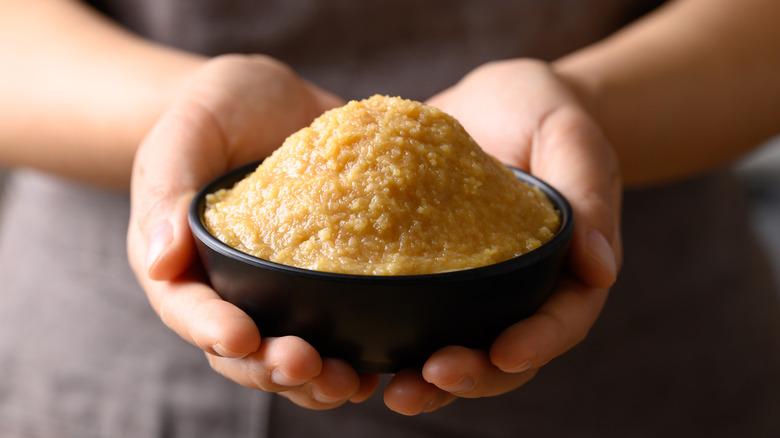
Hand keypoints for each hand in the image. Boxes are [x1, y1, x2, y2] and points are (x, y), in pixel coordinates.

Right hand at [127, 54, 379, 408]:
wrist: (277, 102)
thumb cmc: (220, 108)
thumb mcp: (189, 130)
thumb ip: (167, 187)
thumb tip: (158, 261)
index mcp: (184, 263)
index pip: (188, 309)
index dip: (211, 330)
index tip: (242, 337)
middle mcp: (231, 289)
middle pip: (243, 350)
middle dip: (273, 367)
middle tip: (308, 366)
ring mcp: (281, 290)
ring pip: (291, 352)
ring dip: (319, 378)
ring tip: (351, 382)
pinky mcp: (326, 280)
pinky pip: (338, 326)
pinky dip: (356, 350)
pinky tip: (382, 362)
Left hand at [383, 59, 622, 414]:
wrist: (488, 100)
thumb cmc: (540, 110)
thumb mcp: (570, 136)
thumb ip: (589, 195)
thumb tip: (601, 270)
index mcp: (565, 267)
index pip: (562, 318)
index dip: (538, 342)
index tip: (505, 353)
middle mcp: (517, 288)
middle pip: (505, 352)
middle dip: (473, 375)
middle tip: (429, 380)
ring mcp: (472, 286)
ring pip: (458, 345)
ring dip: (429, 377)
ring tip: (392, 391)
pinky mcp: (430, 272)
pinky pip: (414, 312)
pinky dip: (392, 336)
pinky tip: (358, 350)